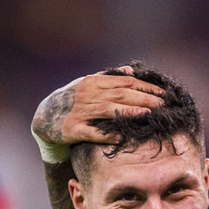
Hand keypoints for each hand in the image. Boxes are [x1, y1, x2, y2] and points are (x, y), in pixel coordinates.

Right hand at [31, 66, 165, 147]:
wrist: (45, 118)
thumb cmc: (72, 100)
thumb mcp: (88, 84)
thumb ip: (109, 77)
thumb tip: (131, 71)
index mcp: (94, 82)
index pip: (125, 83)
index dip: (146, 87)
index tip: (163, 93)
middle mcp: (88, 95)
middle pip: (121, 95)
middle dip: (144, 98)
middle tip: (163, 104)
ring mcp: (81, 112)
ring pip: (109, 111)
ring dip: (130, 111)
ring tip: (148, 114)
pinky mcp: (74, 129)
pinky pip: (93, 133)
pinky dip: (106, 135)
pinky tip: (120, 137)